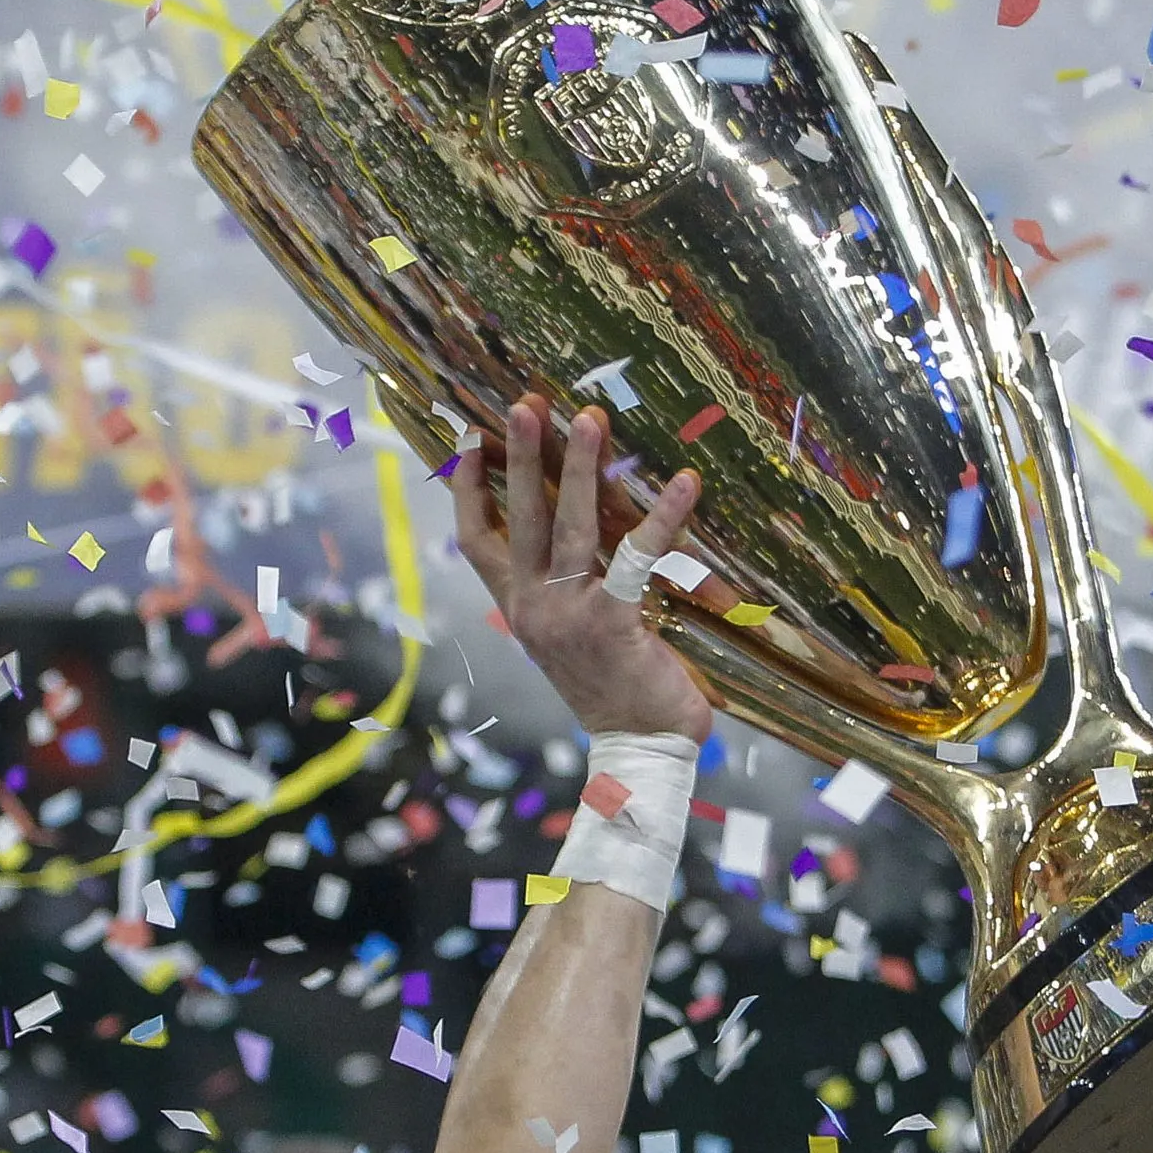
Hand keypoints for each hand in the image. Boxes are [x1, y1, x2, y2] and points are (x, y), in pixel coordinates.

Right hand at [449, 393, 713, 740]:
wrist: (639, 748)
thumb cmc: (614, 685)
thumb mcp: (575, 631)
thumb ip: (570, 584)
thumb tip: (585, 524)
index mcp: (520, 606)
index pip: (477, 541)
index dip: (468, 490)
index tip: (467, 439)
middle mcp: (533, 607)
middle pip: (520, 518)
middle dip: (522, 456)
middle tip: (525, 404)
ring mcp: (568, 616)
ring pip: (570, 527)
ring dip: (580, 468)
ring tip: (587, 417)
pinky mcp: (612, 625)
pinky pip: (636, 559)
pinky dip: (663, 517)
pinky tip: (685, 481)